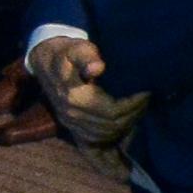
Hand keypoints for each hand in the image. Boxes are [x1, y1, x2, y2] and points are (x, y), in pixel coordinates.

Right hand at [27, 36, 148, 145]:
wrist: (46, 61)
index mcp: (75, 97)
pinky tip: (124, 129)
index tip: (146, 93)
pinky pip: (92, 143)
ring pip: (103, 137)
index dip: (133, 105)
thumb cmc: (68, 53)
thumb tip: (97, 68)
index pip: (111, 111)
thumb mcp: (78, 49)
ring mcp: (69, 122)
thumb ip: (88, 57)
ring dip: (124, 127)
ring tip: (138, 110)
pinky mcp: (70, 125)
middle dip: (133, 115)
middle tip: (146, 101)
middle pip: (110, 127)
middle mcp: (71, 114)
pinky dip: (110, 138)